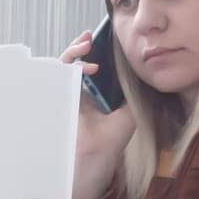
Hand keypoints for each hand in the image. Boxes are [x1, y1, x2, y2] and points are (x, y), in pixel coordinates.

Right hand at [59, 30, 135, 198]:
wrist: (93, 161)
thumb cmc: (108, 146)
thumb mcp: (128, 116)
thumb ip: (132, 98)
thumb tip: (142, 78)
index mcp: (90, 100)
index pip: (88, 70)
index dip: (94, 54)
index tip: (103, 43)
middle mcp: (74, 97)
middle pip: (73, 63)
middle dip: (80, 47)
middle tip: (91, 37)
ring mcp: (63, 97)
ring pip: (62, 66)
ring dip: (72, 51)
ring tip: (86, 43)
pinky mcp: (55, 99)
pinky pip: (55, 75)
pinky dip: (67, 64)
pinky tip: (85, 65)